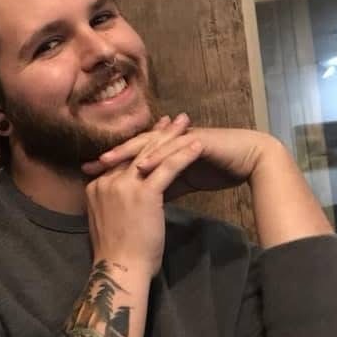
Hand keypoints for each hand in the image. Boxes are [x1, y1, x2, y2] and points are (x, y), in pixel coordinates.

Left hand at [83, 125, 277, 200]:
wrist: (247, 161)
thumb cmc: (215, 171)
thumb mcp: (181, 184)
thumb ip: (161, 188)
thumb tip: (141, 199)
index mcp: (163, 150)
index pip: (131, 157)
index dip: (111, 167)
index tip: (89, 178)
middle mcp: (169, 141)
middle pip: (134, 147)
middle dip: (111, 157)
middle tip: (88, 167)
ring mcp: (182, 137)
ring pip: (150, 144)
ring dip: (127, 153)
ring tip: (107, 162)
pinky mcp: (197, 140)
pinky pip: (174, 149)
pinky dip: (158, 157)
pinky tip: (144, 167)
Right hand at [85, 115, 203, 276]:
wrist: (120, 270)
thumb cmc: (117, 254)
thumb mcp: (109, 222)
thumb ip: (114, 204)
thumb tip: (125, 200)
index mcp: (96, 187)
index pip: (122, 159)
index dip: (141, 144)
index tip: (156, 132)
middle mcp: (107, 181)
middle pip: (137, 151)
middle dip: (158, 133)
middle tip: (174, 119)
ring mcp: (124, 186)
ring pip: (153, 154)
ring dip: (173, 137)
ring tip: (188, 124)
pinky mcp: (143, 193)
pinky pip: (167, 168)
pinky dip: (184, 155)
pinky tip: (197, 145)